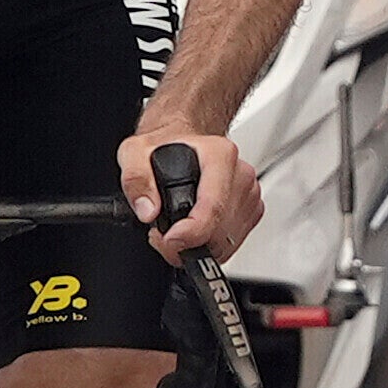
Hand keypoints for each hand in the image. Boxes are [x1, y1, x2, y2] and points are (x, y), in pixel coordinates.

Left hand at [123, 127, 259, 259]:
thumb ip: (136, 180)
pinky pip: (231, 244)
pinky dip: (210, 245)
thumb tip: (147, 211)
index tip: (169, 239)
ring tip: (176, 228)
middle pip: (218, 231)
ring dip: (197, 247)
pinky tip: (194, 228)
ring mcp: (249, 193)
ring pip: (225, 244)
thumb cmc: (163, 146)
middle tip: (162, 232)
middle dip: (186, 243)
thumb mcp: (135, 152)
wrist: (182, 140)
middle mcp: (240, 174)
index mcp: (219, 155)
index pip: (213, 206)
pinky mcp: (252, 210)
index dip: (190, 233)